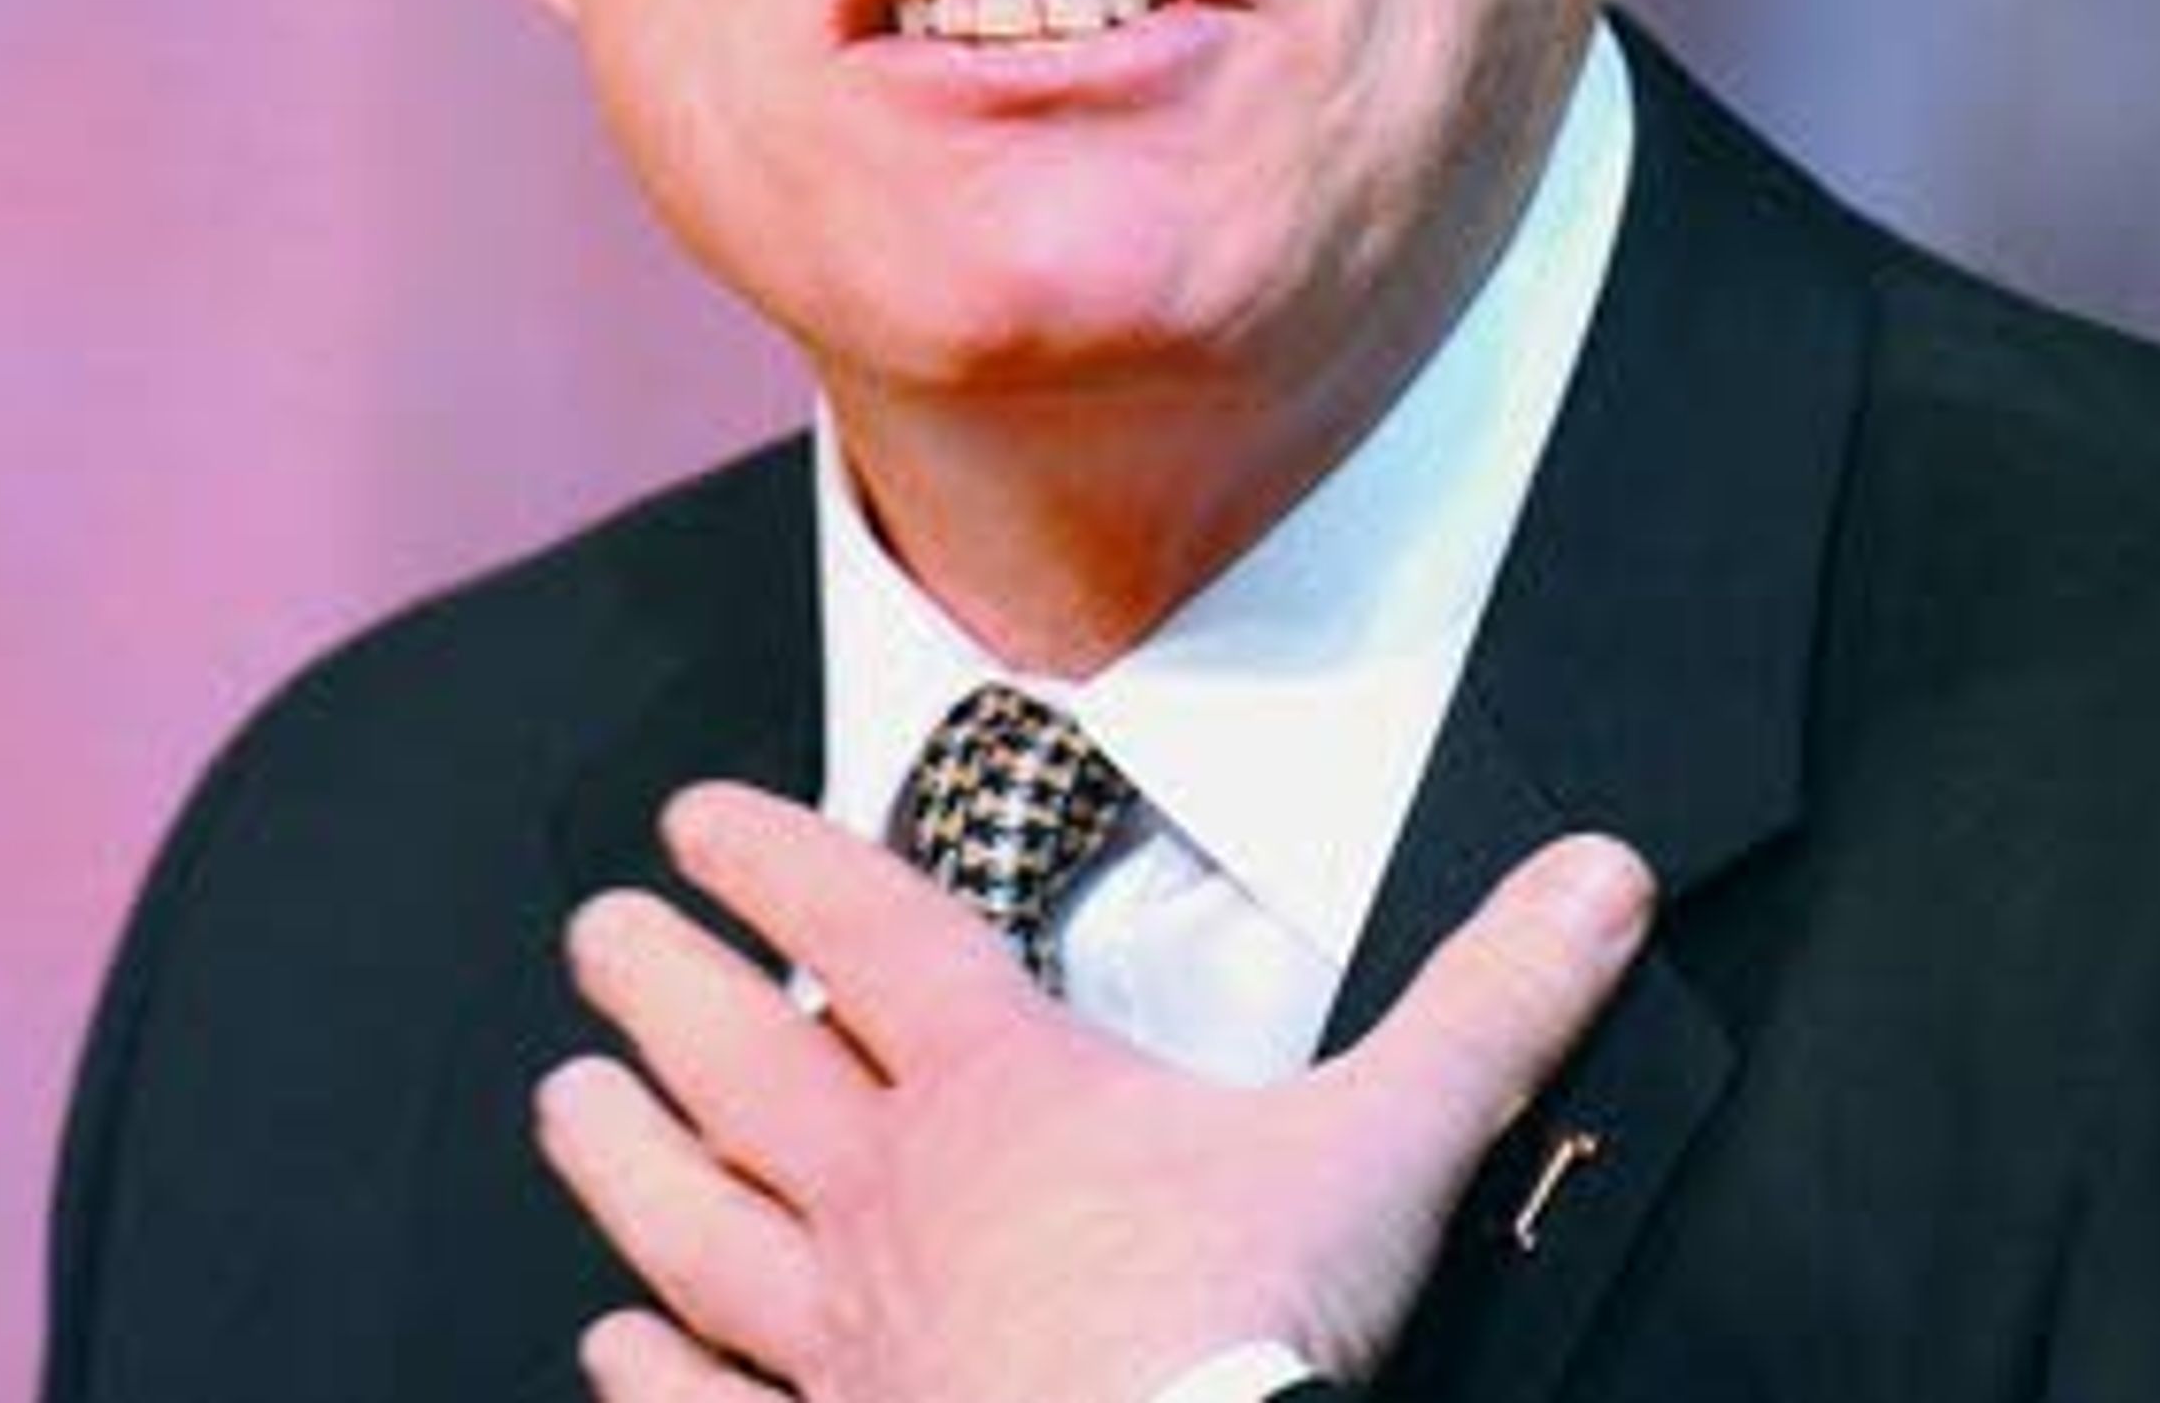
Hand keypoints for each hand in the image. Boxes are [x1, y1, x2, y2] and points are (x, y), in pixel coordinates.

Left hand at [538, 781, 1653, 1402]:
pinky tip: (604, 1345)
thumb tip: (1601, 870)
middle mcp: (890, 1205)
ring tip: (558, 1099)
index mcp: (1003, 1097)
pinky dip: (650, 1378)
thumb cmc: (1245, 1335)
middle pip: (746, 1067)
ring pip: (691, 1226)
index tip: (696, 813)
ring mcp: (839, 1347)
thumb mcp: (1389, 1143)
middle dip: (664, 988)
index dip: (781, 862)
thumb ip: (1486, 1004)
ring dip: (620, 1158)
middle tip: (594, 930)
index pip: (871, 936)